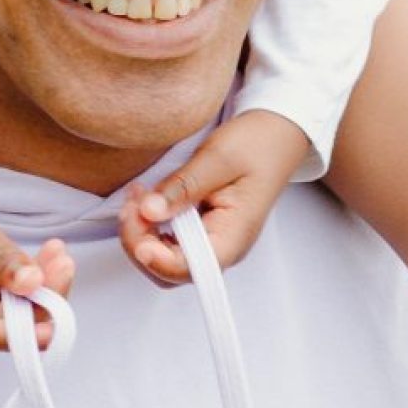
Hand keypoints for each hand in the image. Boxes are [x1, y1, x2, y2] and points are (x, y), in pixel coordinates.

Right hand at [0, 117, 74, 350]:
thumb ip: (3, 259)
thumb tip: (34, 286)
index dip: (28, 334)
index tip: (59, 319)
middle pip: (9, 323)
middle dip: (43, 300)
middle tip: (65, 266)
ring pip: (15, 306)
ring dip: (42, 285)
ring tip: (60, 253)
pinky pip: (12, 288)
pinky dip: (32, 274)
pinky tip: (50, 253)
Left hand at [118, 109, 313, 285]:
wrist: (276, 135)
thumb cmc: (257, 145)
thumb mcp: (218, 158)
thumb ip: (183, 187)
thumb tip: (148, 212)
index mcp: (233, 238)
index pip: (190, 268)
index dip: (156, 256)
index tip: (136, 224)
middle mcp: (222, 248)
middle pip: (170, 271)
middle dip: (141, 243)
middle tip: (131, 205)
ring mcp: (211, 242)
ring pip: (164, 261)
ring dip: (141, 235)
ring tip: (135, 198)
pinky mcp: (201, 231)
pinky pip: (168, 243)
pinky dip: (149, 227)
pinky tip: (144, 200)